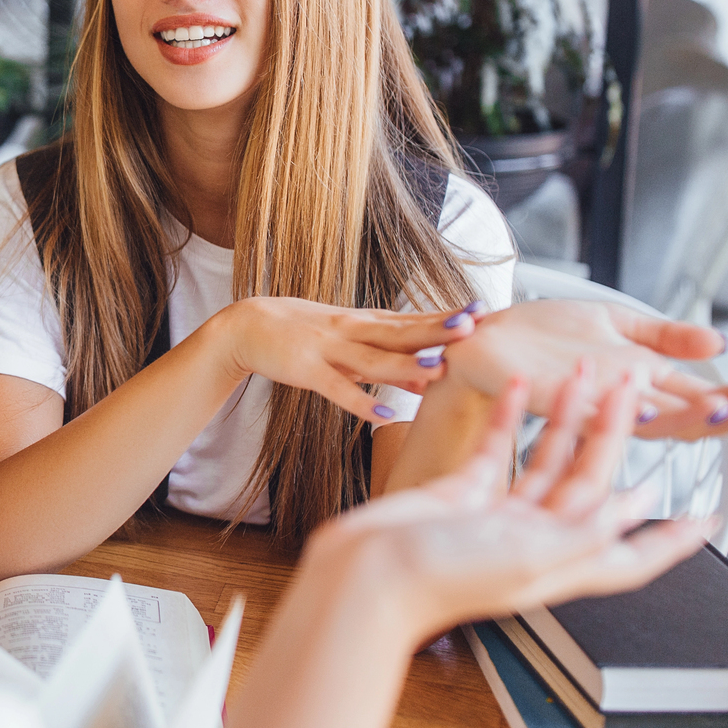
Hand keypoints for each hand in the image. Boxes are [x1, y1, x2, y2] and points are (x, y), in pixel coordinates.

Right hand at [206, 297, 478, 423]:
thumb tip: (430, 373)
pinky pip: (336, 389)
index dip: (445, 317)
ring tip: (437, 368)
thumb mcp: (346, 339)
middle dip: (435, 331)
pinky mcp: (305, 370)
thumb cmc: (301, 334)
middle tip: (472, 328)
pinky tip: (382, 414)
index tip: (482, 313)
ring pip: (372, 359)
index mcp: (362, 322)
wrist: (245, 326)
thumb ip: (386, 356)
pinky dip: (358, 402)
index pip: (411, 318)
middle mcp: (350, 331)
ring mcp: (327, 349)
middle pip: (399, 332)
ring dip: (404, 364)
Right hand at [313, 368, 712, 640]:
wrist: (370, 574)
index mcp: (562, 563)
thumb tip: (637, 512)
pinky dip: (514, 416)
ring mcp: (501, 513)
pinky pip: (498, 446)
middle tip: (635, 389)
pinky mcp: (464, 490)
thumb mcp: (527, 559)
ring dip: (569, 416)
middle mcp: (539, 538)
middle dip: (618, 436)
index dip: (675, 538)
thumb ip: (585, 532)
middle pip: (593, 482)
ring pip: (549, 457)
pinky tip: (522, 387)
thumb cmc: (443, 577)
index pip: (636, 553)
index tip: (711, 517)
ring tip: (584, 373)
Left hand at [445, 300, 727, 439]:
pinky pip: (596, 418)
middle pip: (687, 419)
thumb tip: (718, 342)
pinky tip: (648, 408)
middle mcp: (623, 401)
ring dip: (685, 419)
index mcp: (641, 381)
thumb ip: (666, 336)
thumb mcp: (617, 322)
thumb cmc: (544, 333)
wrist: (487, 334)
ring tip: (717, 408)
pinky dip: (623, 414)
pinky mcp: (559, 406)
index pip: (702, 397)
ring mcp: (594, 407)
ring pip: (650, 426)